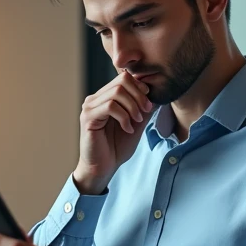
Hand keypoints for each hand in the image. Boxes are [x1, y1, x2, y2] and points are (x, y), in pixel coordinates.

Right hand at [75, 69, 153, 186]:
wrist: (103, 167)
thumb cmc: (117, 147)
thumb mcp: (137, 124)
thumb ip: (144, 108)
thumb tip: (157, 93)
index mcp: (105, 97)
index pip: (124, 77)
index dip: (140, 87)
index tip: (149, 105)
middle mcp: (95, 98)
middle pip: (122, 81)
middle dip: (139, 96)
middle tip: (146, 112)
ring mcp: (90, 107)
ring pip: (117, 92)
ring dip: (132, 107)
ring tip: (136, 122)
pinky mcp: (88, 117)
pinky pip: (110, 106)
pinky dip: (123, 117)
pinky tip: (127, 129)